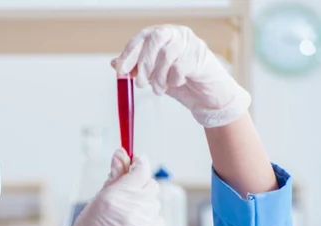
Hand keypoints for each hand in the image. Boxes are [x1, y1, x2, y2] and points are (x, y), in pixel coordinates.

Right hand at [50, 149, 162, 225]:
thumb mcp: (96, 201)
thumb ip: (114, 177)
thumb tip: (122, 153)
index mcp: (115, 198)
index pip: (141, 170)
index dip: (139, 164)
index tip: (137, 163)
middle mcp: (132, 211)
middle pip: (151, 186)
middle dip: (140, 187)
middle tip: (125, 198)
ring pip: (154, 205)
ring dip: (143, 207)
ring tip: (124, 219)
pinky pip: (157, 222)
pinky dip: (147, 223)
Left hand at [112, 25, 250, 127]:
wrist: (205, 96)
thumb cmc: (179, 82)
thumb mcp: (153, 76)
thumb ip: (135, 69)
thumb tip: (115, 64)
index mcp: (163, 35)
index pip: (142, 37)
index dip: (129, 53)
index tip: (121, 70)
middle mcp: (176, 34)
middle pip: (155, 39)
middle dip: (143, 63)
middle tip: (141, 83)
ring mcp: (190, 43)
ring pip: (167, 54)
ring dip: (158, 77)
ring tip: (160, 89)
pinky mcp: (200, 57)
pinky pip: (179, 68)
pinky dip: (173, 81)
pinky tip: (177, 84)